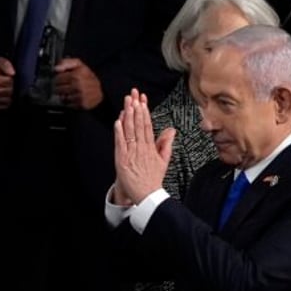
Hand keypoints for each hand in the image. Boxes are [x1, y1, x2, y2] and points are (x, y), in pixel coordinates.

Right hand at [0, 57, 14, 108]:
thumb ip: (6, 65)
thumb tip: (12, 73)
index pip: (9, 81)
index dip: (10, 78)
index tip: (5, 77)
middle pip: (10, 91)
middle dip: (10, 86)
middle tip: (5, 83)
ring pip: (9, 99)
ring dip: (8, 94)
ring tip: (3, 89)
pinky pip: (5, 105)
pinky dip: (5, 101)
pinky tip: (2, 95)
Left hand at [53, 57, 102, 109]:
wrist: (98, 91)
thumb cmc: (87, 77)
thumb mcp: (79, 65)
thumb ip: (66, 63)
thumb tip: (56, 68)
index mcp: (77, 75)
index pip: (57, 79)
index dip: (57, 79)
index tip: (60, 80)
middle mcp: (78, 85)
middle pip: (58, 89)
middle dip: (58, 88)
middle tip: (63, 87)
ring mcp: (80, 95)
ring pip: (62, 97)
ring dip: (63, 96)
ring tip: (69, 92)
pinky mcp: (81, 104)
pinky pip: (68, 105)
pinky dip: (68, 102)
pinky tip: (73, 98)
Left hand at [113, 88, 174, 203]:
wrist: (147, 196)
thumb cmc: (153, 179)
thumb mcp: (163, 160)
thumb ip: (166, 143)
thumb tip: (171, 130)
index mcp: (151, 148)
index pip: (147, 125)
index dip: (145, 111)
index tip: (143, 100)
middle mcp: (142, 149)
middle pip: (139, 125)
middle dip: (136, 108)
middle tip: (134, 95)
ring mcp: (132, 154)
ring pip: (130, 132)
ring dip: (128, 116)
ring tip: (127, 103)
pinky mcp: (122, 160)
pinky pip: (120, 143)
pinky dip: (119, 132)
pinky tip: (118, 121)